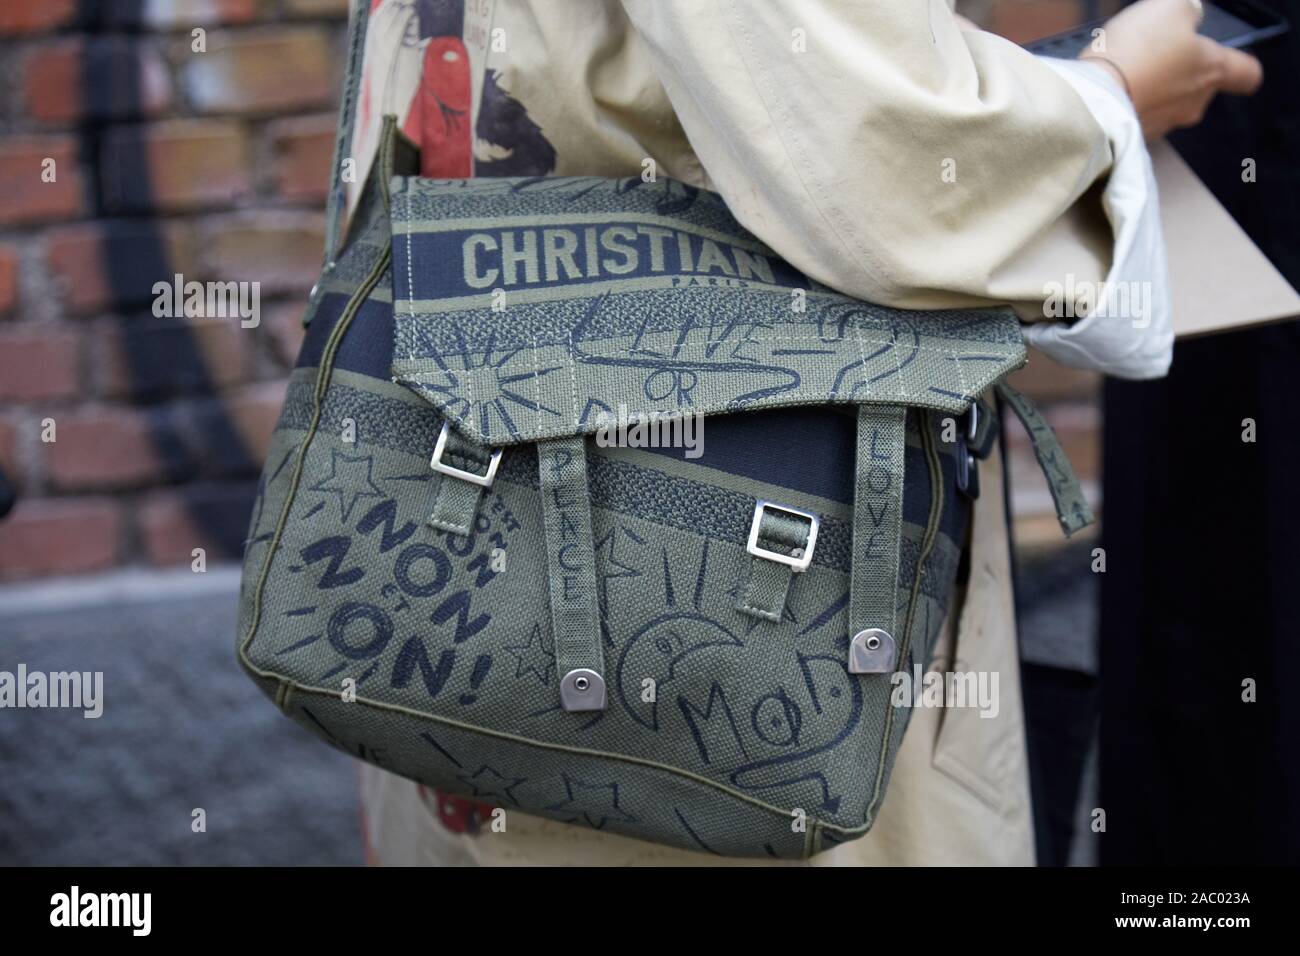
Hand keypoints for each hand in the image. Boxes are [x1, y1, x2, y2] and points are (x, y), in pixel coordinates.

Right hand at [1081, 0, 1261, 138]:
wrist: (1093, 99)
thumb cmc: (1137, 52)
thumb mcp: (1170, 7)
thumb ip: (1188, 10)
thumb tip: (1190, 16)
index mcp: (1212, 71)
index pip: (1248, 74)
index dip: (1243, 65)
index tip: (1233, 61)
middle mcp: (1194, 104)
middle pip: (1201, 88)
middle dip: (1184, 71)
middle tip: (1158, 53)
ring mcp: (1164, 124)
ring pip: (1168, 102)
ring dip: (1155, 87)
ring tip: (1130, 69)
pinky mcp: (1134, 137)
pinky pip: (1139, 116)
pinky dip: (1131, 102)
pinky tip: (1114, 88)